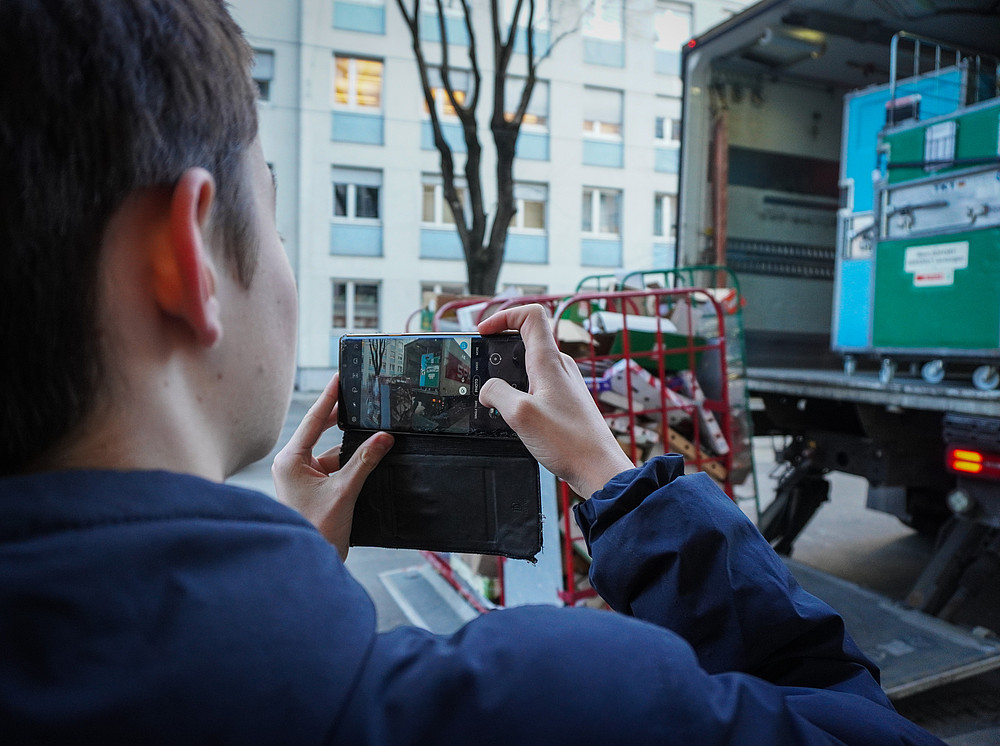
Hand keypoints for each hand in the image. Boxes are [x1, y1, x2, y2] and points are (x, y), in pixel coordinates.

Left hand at [272, 375, 392, 558]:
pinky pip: (333, 467)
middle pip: (320, 432)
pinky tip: (369, 461)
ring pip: (330, 452)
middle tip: (361, 400)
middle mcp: (291, 465)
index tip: (339, 378)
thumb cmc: (316, 531)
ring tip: (376, 438)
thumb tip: (383, 437)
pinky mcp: (311, 488)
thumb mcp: (344, 491)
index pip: (313, 420)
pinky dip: (350, 465)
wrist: (309, 563)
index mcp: (290, 460)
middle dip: (342, 421)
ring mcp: (300, 477)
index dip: (329, 398)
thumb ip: (365, 461)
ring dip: (351, 450)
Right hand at [478, 304, 632, 497]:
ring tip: (493, 396)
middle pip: (526, 339)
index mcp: (549, 361)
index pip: (530, 315)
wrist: (597, 468)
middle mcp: (559, 366)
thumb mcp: (520, 415)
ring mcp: (563, 383)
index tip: (484, 332)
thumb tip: (487, 390)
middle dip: (499, 349)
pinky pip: (536, 384)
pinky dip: (519, 391)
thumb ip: (497, 394)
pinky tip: (512, 413)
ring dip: (508, 374)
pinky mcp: (564, 400)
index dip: (504, 316)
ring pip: (529, 365)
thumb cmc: (569, 441)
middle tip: (481, 366)